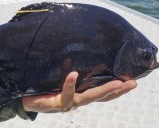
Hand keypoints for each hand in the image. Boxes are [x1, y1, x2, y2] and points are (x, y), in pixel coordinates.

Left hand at [22, 71, 136, 112]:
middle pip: (101, 97)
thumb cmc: (44, 88)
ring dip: (103, 90)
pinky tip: (74, 74)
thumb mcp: (59, 77)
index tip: (131, 80)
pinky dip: (70, 84)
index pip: (102, 93)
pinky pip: (66, 95)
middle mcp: (78, 100)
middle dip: (118, 90)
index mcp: (80, 94)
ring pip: (89, 98)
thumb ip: (68, 68)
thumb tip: (74, 54)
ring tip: (117, 83)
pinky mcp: (57, 104)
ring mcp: (70, 104)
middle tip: (132, 83)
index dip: (117, 89)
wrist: (26, 100)